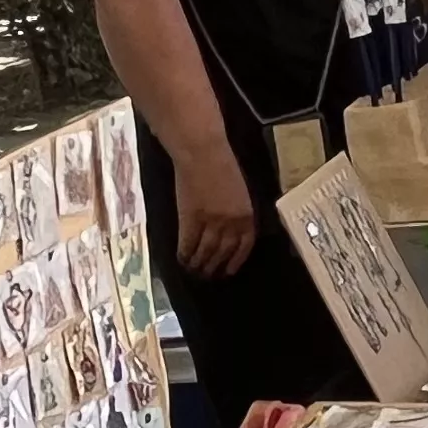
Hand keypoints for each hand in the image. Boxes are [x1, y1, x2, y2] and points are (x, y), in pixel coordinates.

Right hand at [172, 146, 257, 279]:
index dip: (235, 261)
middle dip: (214, 267)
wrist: (202, 152)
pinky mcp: (191, 219)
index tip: (228, 271)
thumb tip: (227, 232)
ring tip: (193, 271)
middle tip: (207, 276)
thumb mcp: (238, 191)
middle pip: (223, 252)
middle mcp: (231, 223)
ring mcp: (211, 223)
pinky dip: (184, 254)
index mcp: (246, 215)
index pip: (243, 246)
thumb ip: (236, 212)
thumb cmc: (222, 164)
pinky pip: (188, 244)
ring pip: (205, 252)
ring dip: (198, 264)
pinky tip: (181, 259)